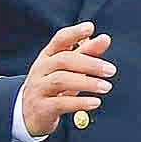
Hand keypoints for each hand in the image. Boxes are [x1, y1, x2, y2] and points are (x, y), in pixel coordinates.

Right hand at [21, 22, 114, 137]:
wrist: (29, 114)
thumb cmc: (53, 87)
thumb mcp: (68, 70)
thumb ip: (86, 53)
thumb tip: (105, 38)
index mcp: (48, 57)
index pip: (59, 40)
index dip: (74, 33)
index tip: (90, 27)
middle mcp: (40, 70)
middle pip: (63, 60)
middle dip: (90, 63)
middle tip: (111, 70)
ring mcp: (39, 88)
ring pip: (61, 80)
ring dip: (87, 82)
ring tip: (106, 87)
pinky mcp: (42, 108)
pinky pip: (60, 103)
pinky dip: (79, 102)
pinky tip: (95, 102)